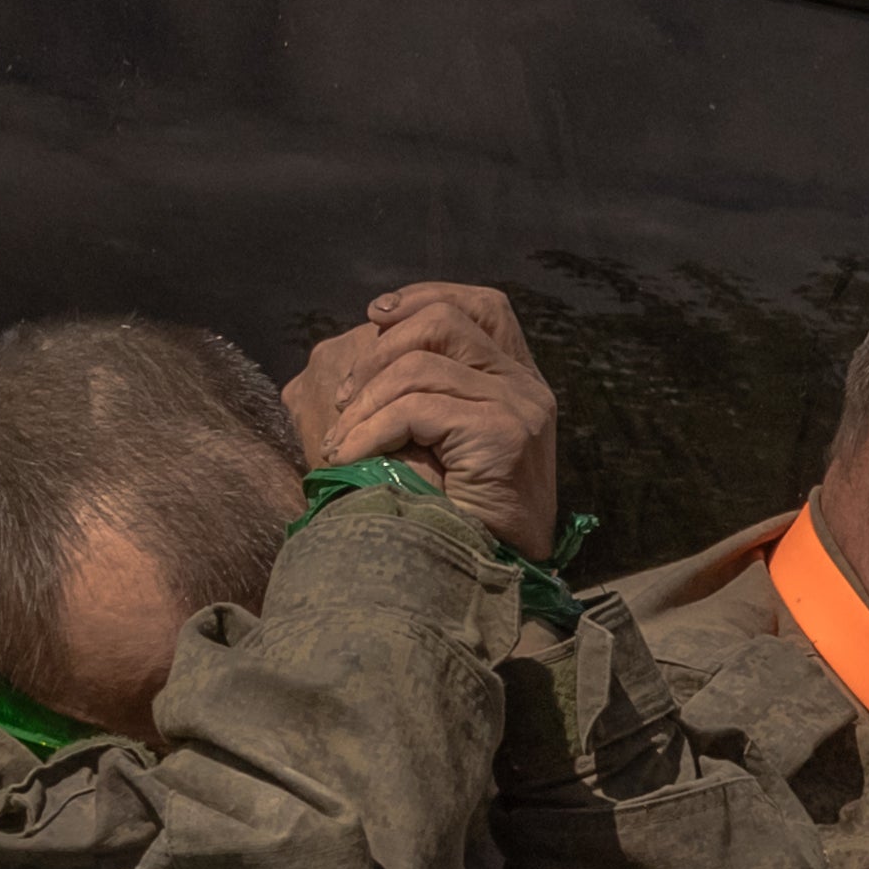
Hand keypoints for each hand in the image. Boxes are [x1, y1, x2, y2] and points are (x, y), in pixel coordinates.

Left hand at [295, 282, 561, 557]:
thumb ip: (417, 392)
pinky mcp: (504, 431)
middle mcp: (527, 386)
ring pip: (421, 365)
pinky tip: (352, 458)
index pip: (482, 306)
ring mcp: (520, 405)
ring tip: (341, 442)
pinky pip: (418, 409)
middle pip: (446, 321)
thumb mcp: (436, 440)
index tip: (375, 316)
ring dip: (364, 402)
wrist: (484, 572)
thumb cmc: (450, 512)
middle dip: (378, 351)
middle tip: (343, 399)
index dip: (426, 296)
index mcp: (516, 380)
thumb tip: (351, 352)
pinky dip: (371, 431)